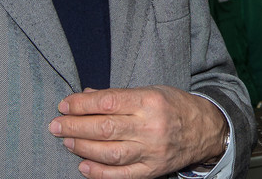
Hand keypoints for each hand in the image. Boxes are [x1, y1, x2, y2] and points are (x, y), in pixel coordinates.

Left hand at [49, 85, 228, 178]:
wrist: (206, 129)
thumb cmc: (174, 106)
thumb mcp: (151, 90)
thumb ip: (118, 95)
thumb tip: (86, 95)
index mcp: (150, 101)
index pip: (108, 102)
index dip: (81, 104)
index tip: (64, 104)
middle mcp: (150, 127)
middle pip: (104, 128)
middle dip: (74, 126)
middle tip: (55, 124)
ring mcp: (151, 151)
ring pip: (110, 152)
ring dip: (82, 147)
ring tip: (66, 141)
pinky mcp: (152, 170)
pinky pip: (121, 175)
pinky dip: (99, 172)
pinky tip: (82, 165)